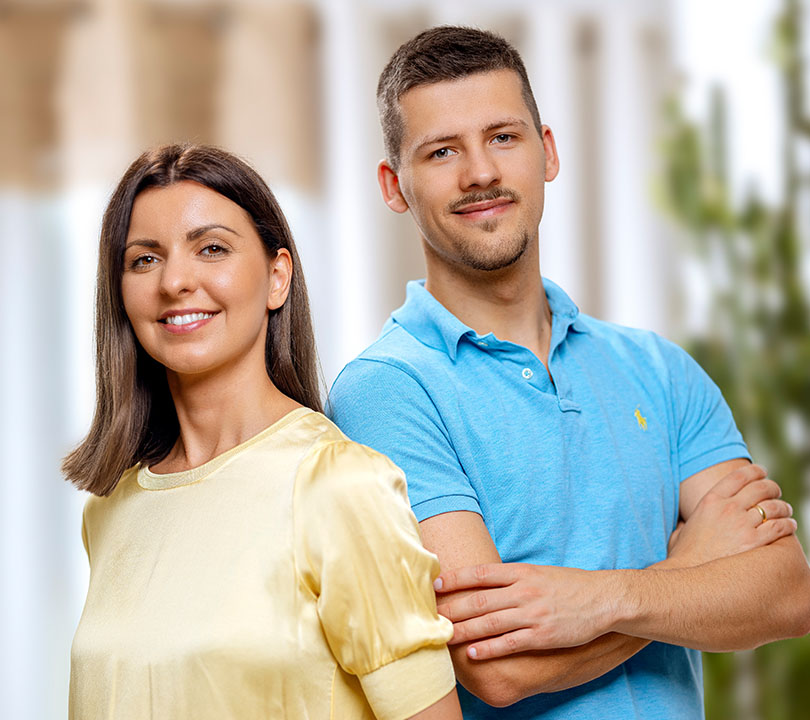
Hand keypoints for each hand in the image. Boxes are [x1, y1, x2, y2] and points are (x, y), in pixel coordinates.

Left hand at [434, 563, 613, 659]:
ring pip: (489, 622)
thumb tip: (481, 581)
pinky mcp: (542, 635)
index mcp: (521, 572)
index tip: (435, 583)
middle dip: (451, 607)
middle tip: (429, 614)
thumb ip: (511, 577)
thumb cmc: (568, 585)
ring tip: (441, 635)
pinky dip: (489, 648)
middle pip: (478, 599)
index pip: (480, 573)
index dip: (455, 578)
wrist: (604, 599)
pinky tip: (473, 653)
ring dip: (463, 630)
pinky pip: (510, 643)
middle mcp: (523, 591)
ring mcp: (532, 613)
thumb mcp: (538, 573)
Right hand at [668, 464, 795, 566]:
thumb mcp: (680, 532)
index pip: (739, 475)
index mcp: (710, 501)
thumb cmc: (684, 557)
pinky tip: (790, 526)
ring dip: (783, 507)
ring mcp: (741, 524)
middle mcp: (727, 508)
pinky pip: (780, 526)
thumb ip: (686, 524)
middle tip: (776, 492)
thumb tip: (684, 526)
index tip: (762, 471)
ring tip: (786, 511)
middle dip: (772, 487)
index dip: (754, 470)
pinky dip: (788, 524)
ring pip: (774, 506)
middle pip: (760, 487)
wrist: (689, 576)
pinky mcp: (754, 542)